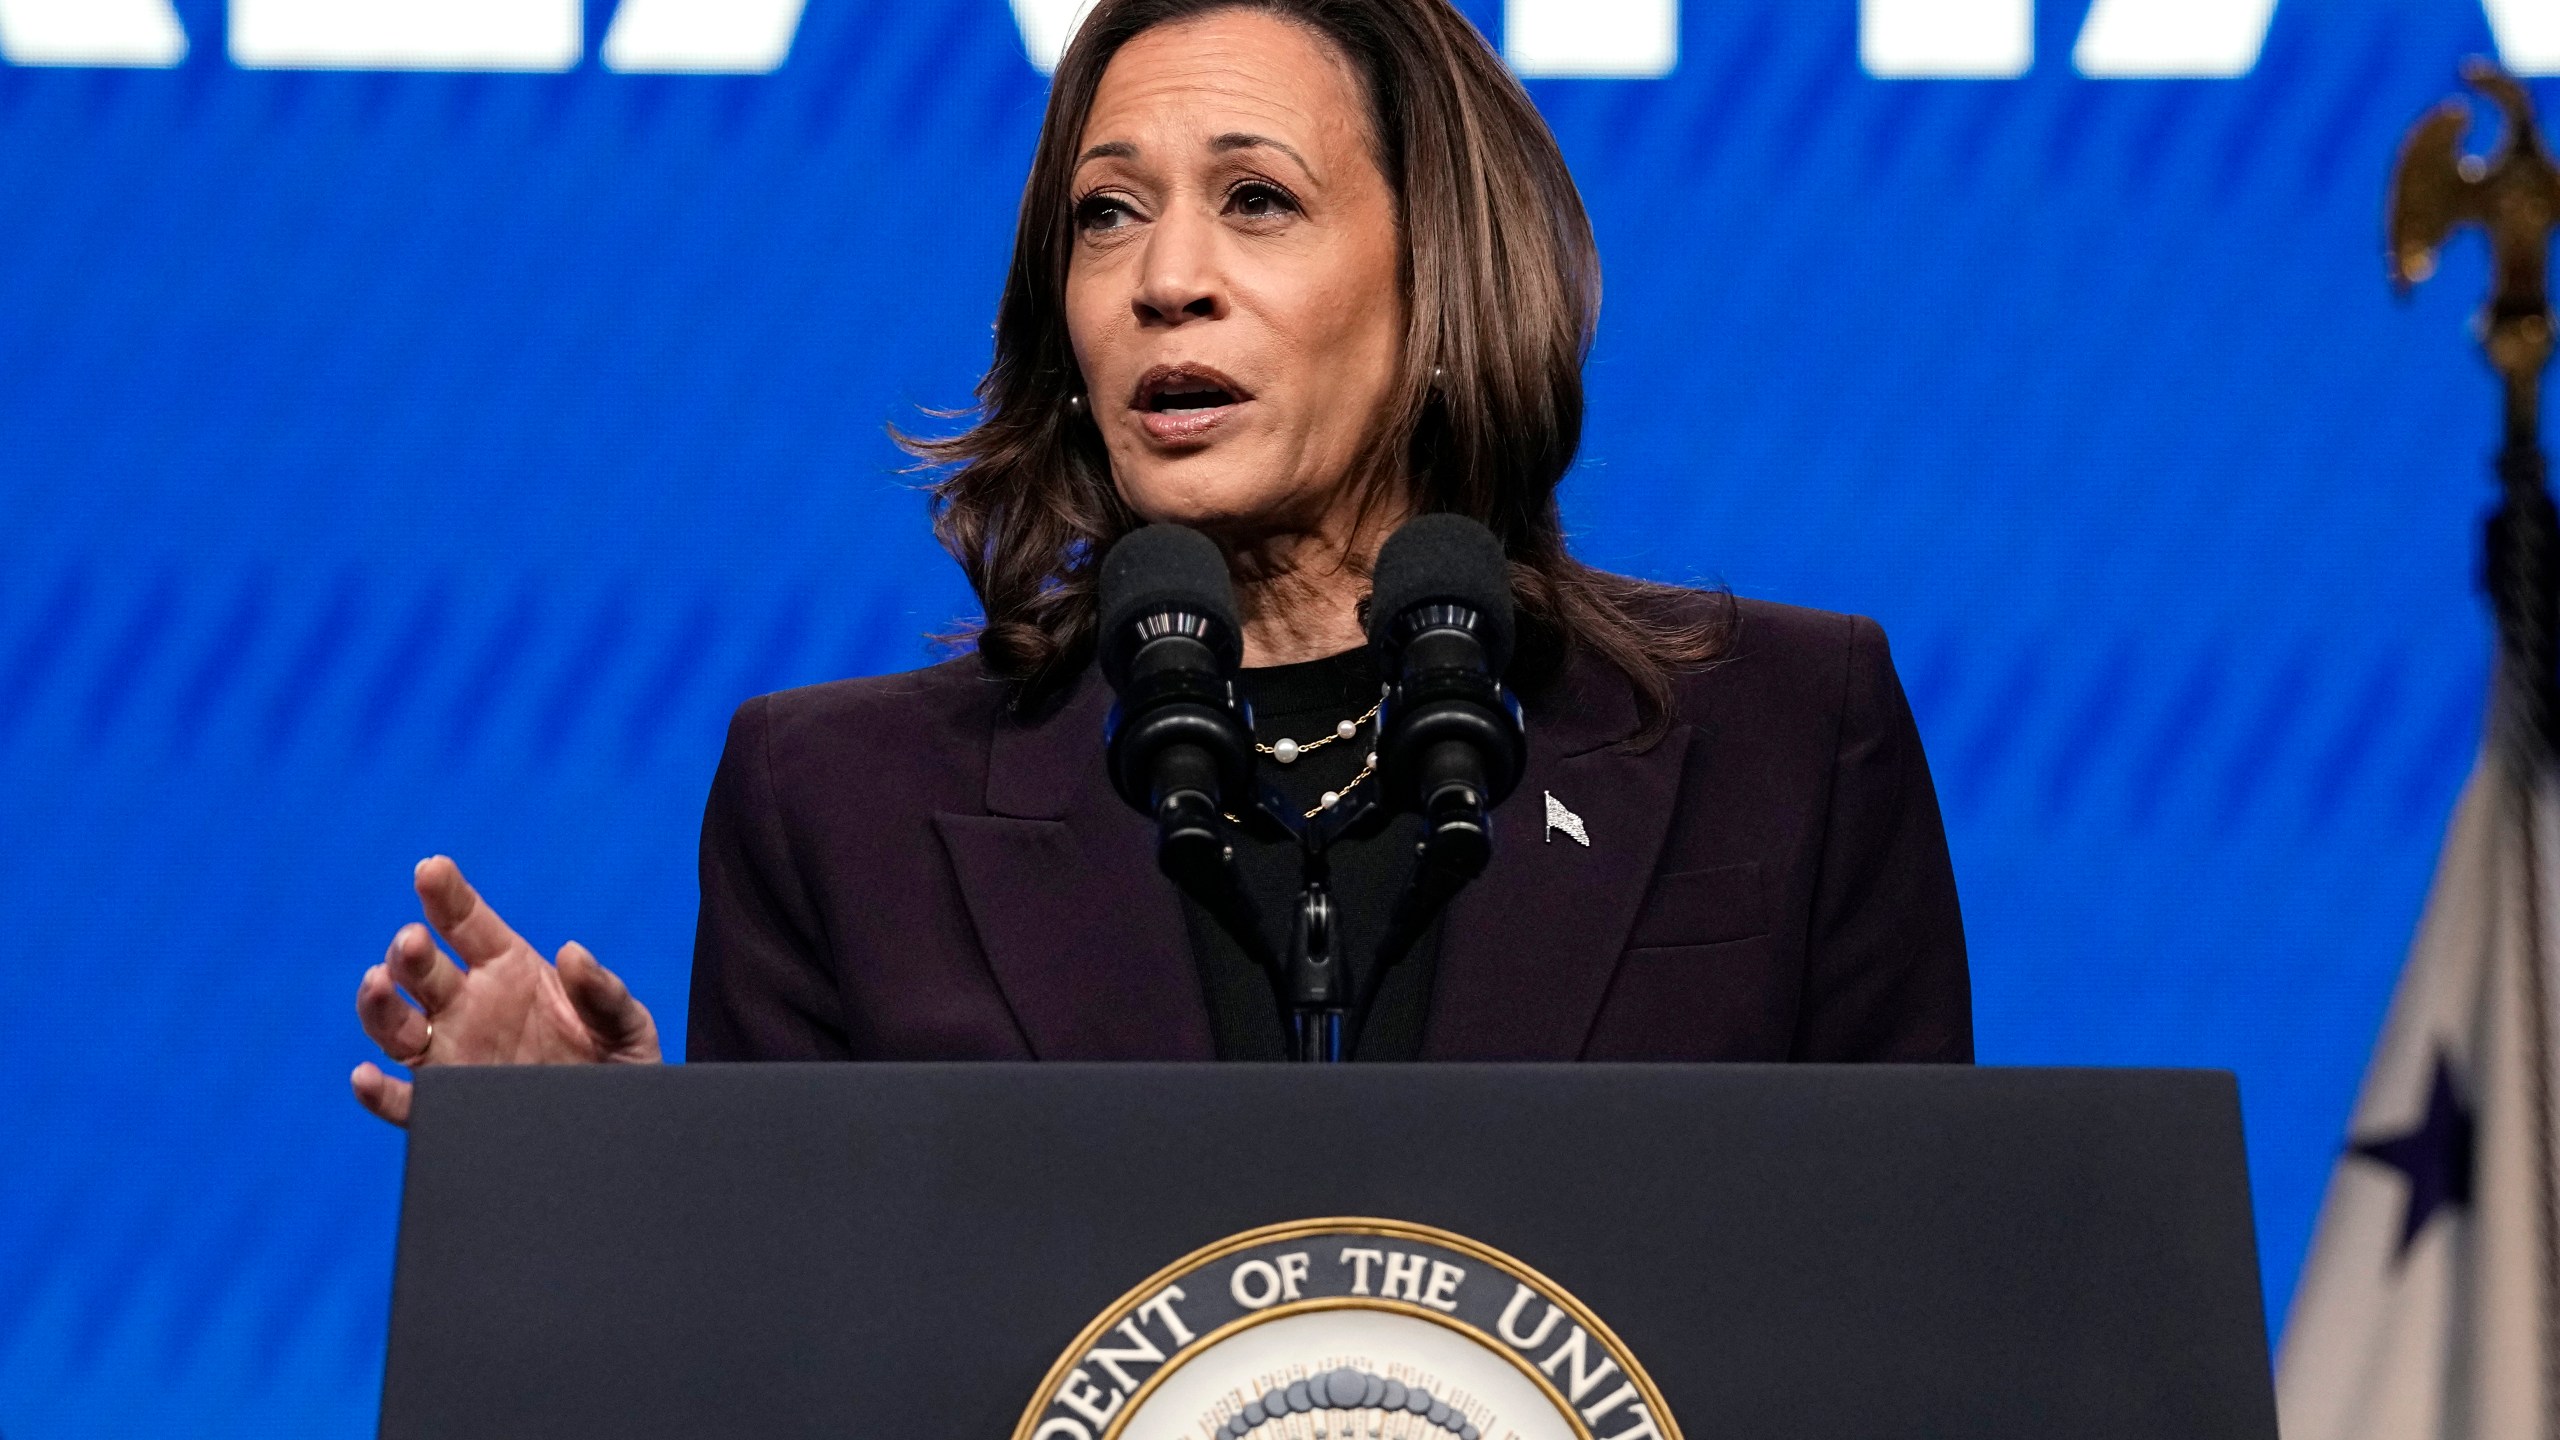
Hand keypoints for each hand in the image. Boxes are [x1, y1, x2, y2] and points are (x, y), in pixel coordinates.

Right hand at [352, 855, 660, 1125]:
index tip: (432, 869)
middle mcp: (470, 1007)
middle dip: (409, 954)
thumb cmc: (620, 1068)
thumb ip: (603, 992)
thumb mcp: (626, 1027)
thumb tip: (572, 953)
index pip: (465, 923)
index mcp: (509, 970)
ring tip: (379, 983)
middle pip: (421, 972)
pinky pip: (405, 1101)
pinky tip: (365, 1077)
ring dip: (381, 1006)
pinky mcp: (449, 1107)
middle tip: (412, 941)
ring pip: (397, 1027)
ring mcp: (453, 1055)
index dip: (445, 894)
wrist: (615, 1132)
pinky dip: (379, 1093)